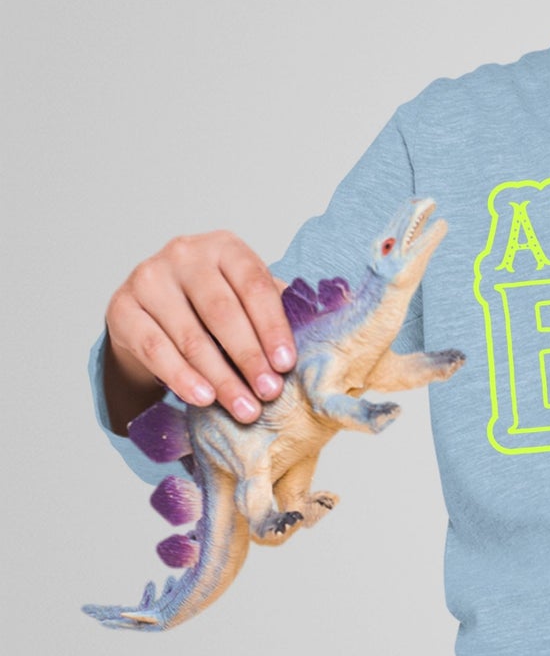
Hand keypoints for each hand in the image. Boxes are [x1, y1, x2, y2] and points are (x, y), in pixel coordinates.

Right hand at [103, 231, 297, 424]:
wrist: (152, 308)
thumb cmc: (212, 302)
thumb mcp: (246, 296)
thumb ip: (277, 308)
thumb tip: (321, 335)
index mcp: (225, 248)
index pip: (255, 286)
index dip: (272, 327)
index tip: (286, 364)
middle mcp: (184, 255)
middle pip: (222, 313)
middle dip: (249, 358)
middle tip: (269, 392)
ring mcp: (148, 279)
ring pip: (190, 337)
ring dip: (221, 378)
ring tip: (244, 407)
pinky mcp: (122, 309)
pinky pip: (155, 350)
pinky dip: (182, 378)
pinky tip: (204, 398)